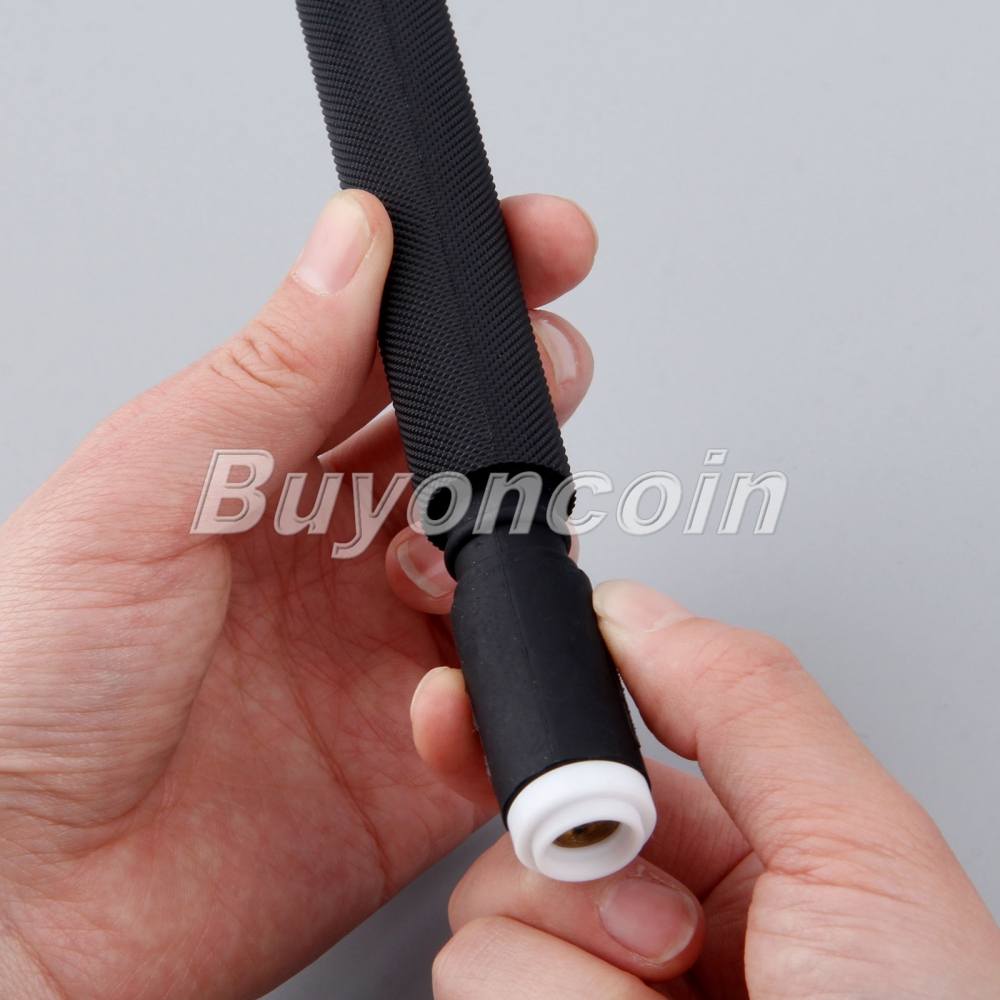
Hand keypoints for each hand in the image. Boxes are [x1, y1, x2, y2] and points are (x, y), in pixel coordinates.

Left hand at [0, 190, 596, 997]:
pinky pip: (503, 707)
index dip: (473, 296)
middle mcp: (333, 555)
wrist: (22, 903)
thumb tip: (350, 247)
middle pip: (469, 452)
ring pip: (508, 570)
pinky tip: (433, 693)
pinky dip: (495, 694)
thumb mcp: (140, 495)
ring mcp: (382, 652)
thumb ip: (268, 374)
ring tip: (448, 561)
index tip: (534, 246)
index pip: (392, 357)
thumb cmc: (30, 694)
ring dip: (511, 549)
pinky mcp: (419, 758)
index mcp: (264, 476)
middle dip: (525, 400)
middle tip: (543, 374)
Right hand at [412, 581, 999, 997]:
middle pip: (519, 844)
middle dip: (574, 874)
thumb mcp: (861, 857)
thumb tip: (640, 612)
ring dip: (578, 976)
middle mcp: (645, 940)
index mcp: (725, 863)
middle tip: (664, 930)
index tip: (459, 703)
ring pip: (484, 934)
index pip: (585, 764)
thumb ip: (748, 706)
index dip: (510, 725)